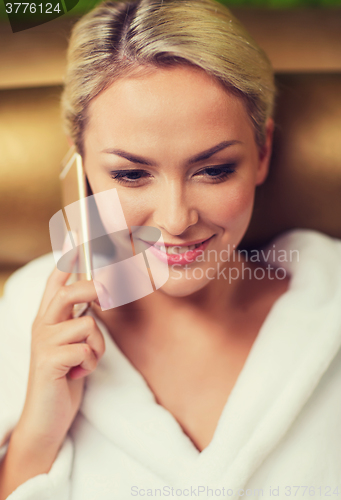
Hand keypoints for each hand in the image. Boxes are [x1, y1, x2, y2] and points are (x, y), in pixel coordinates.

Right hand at [15, 264, 105, 452]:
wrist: (47, 417)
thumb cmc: (64, 376)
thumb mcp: (73, 343)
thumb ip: (79, 319)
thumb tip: (97, 293)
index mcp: (48, 318)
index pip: (56, 280)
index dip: (69, 257)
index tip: (78, 233)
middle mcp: (42, 325)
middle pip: (69, 291)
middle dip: (93, 290)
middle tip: (108, 296)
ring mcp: (44, 342)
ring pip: (87, 324)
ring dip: (97, 346)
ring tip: (85, 361)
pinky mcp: (49, 361)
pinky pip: (86, 349)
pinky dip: (91, 363)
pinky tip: (77, 374)